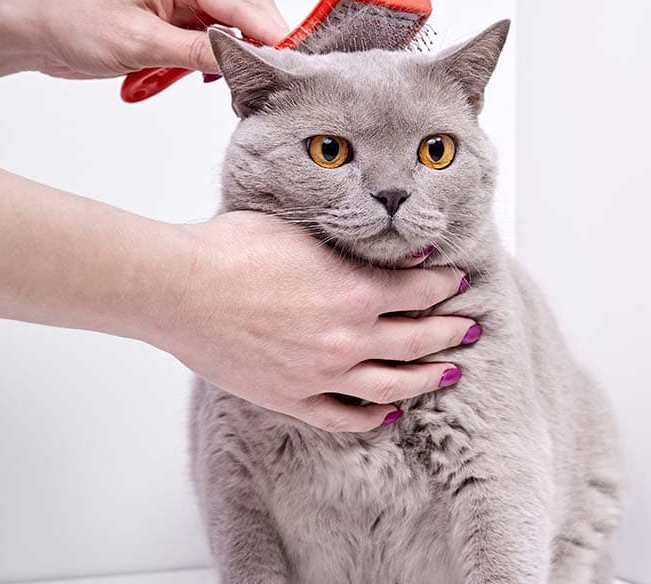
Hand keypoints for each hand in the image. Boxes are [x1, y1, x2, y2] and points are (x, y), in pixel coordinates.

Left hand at [32, 0, 288, 78]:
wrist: (40, 29)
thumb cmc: (76, 24)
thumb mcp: (139, 43)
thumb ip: (196, 52)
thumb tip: (244, 62)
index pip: (244, 3)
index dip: (273, 35)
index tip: (295, 65)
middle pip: (249, 12)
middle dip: (264, 47)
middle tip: (279, 82)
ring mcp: (187, 1)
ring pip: (236, 30)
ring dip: (239, 59)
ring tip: (247, 88)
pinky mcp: (180, 23)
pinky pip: (216, 43)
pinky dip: (218, 65)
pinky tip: (218, 83)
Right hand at [154, 211, 479, 432]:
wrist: (180, 288)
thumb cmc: (232, 250)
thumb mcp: (302, 232)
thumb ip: (354, 248)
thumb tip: (398, 254)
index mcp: (354, 292)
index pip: (419, 291)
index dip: (445, 286)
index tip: (458, 285)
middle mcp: (347, 339)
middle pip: (417, 340)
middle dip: (451, 333)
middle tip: (470, 329)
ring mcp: (320, 375)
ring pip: (392, 386)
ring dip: (426, 378)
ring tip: (448, 373)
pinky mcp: (290, 398)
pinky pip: (344, 417)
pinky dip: (373, 417)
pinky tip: (389, 414)